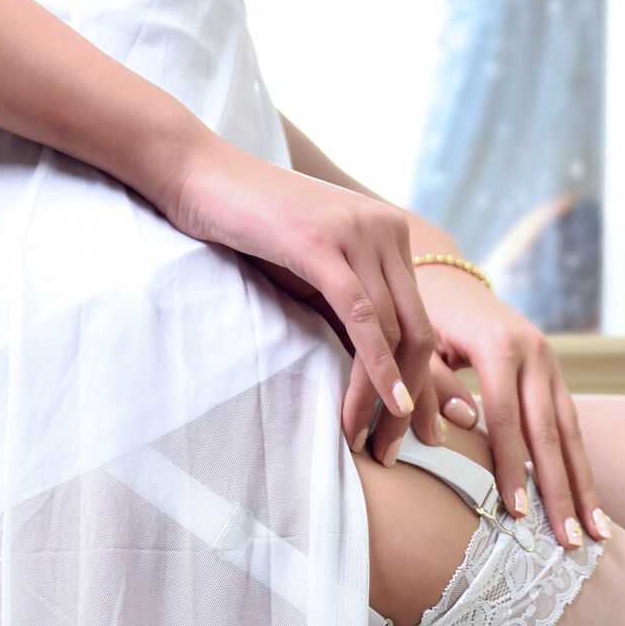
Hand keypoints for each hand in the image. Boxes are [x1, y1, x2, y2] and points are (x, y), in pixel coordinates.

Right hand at [148, 136, 442, 455]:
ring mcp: (360, 234)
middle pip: (420, 333)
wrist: (196, 175)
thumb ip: (345, 308)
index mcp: (390, 236)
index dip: (428, 383)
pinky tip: (387, 402)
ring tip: (375, 443)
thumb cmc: (245, 228)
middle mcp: (387, 231)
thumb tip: (369, 372)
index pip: (422, 322)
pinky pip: (363, 318)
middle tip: (400, 450)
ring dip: (385, 397)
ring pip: (394, 333)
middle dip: (416, 400)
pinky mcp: (325, 245)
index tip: (422, 431)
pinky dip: (376, 367)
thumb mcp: (309, 271)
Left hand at [414, 267, 605, 546]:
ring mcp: (551, 365)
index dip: (511, 468)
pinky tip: (588, 503)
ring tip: (597, 534)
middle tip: (571, 540)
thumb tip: (464, 424)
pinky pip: (570, 427)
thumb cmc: (421, 318)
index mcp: (499, 345)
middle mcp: (535, 354)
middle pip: (550, 432)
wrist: (447, 278)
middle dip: (561, 491)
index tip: (518, 514)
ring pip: (571, 433)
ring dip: (584, 486)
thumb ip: (435, 384)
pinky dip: (578, 467)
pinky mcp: (554, 376)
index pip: (506, 418)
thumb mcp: (418, 345)